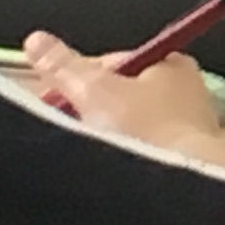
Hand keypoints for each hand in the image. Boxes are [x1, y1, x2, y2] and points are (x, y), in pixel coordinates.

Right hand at [21, 31, 224, 161]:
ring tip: (87, 152)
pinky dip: (123, 159)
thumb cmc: (147, 131)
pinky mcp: (184, 162)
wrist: (185, 184)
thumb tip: (37, 41)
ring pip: (130, 128)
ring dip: (105, 139)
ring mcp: (186, 129)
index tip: (53, 98)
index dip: (78, 80)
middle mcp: (185, 92)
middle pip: (121, 97)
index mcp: (169, 64)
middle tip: (67, 129)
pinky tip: (107, 172)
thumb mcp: (94, 91)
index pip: (114, 63)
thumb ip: (64, 67)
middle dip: (90, 112)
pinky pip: (143, 154)